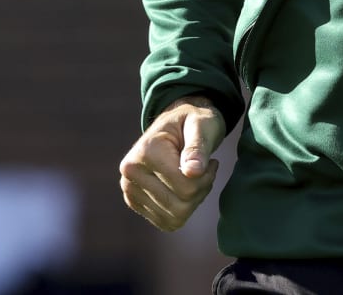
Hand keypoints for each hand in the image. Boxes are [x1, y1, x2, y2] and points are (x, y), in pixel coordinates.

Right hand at [119, 96, 225, 231]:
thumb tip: (193, 171)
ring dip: (193, 201)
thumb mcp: (202, 125)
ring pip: (173, 218)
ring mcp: (129, 189)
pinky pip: (166, 222)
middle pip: (178, 205)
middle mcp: (130, 173)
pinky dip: (183, 209)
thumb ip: (198, 147)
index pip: (185, 186)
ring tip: (197, 177)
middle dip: (200, 191)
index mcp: (146, 151)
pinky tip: (186, 188)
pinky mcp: (134, 201)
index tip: (212, 162)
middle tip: (207, 171)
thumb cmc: (194, 121)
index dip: (206, 179)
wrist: (176, 124)